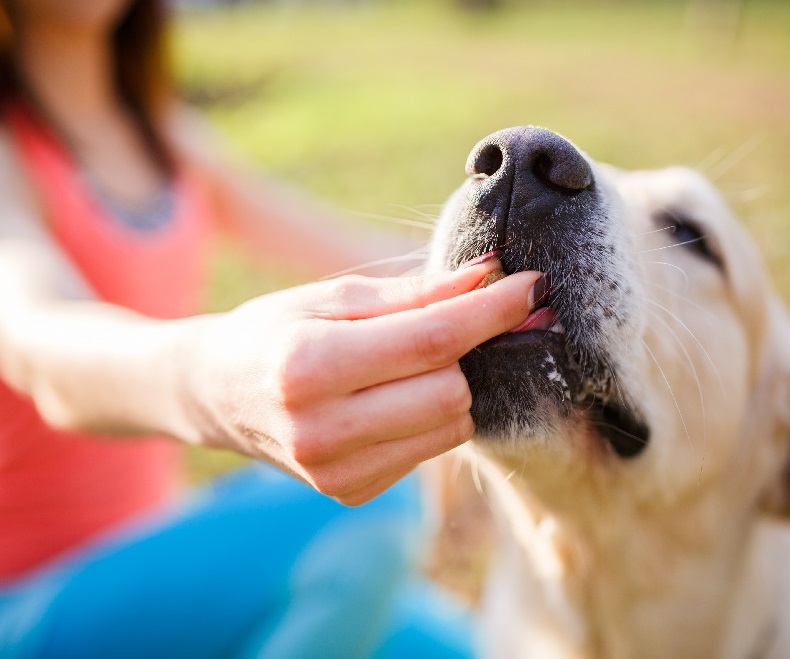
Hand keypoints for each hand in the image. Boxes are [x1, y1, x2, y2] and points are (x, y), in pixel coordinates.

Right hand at [178, 258, 542, 504]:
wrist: (215, 393)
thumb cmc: (276, 329)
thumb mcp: (335, 295)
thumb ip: (416, 292)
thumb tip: (490, 275)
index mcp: (309, 365)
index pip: (432, 340)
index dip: (491, 312)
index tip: (531, 286)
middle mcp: (321, 430)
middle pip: (452, 389)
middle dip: (464, 351)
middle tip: (448, 324)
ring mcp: (336, 472)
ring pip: (453, 424)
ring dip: (450, 386)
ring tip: (409, 363)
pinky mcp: (351, 492)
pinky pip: (431, 449)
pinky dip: (428, 416)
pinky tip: (391, 399)